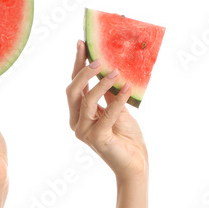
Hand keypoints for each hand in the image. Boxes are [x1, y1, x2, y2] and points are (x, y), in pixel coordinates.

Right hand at [67, 40, 147, 178]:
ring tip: (116, 72)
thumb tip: (109, 67)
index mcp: (79, 113)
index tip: (82, 43)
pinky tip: (127, 88)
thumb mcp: (118, 108)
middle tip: (99, 58)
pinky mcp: (97, 139)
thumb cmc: (126, 137)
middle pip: (73, 91)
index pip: (75, 85)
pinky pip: (107, 113)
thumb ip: (109, 92)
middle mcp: (77, 122)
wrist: (135, 164)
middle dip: (83, 71)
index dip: (77, 64)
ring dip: (101, 83)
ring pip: (87, 100)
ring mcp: (84, 132)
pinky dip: (118, 100)